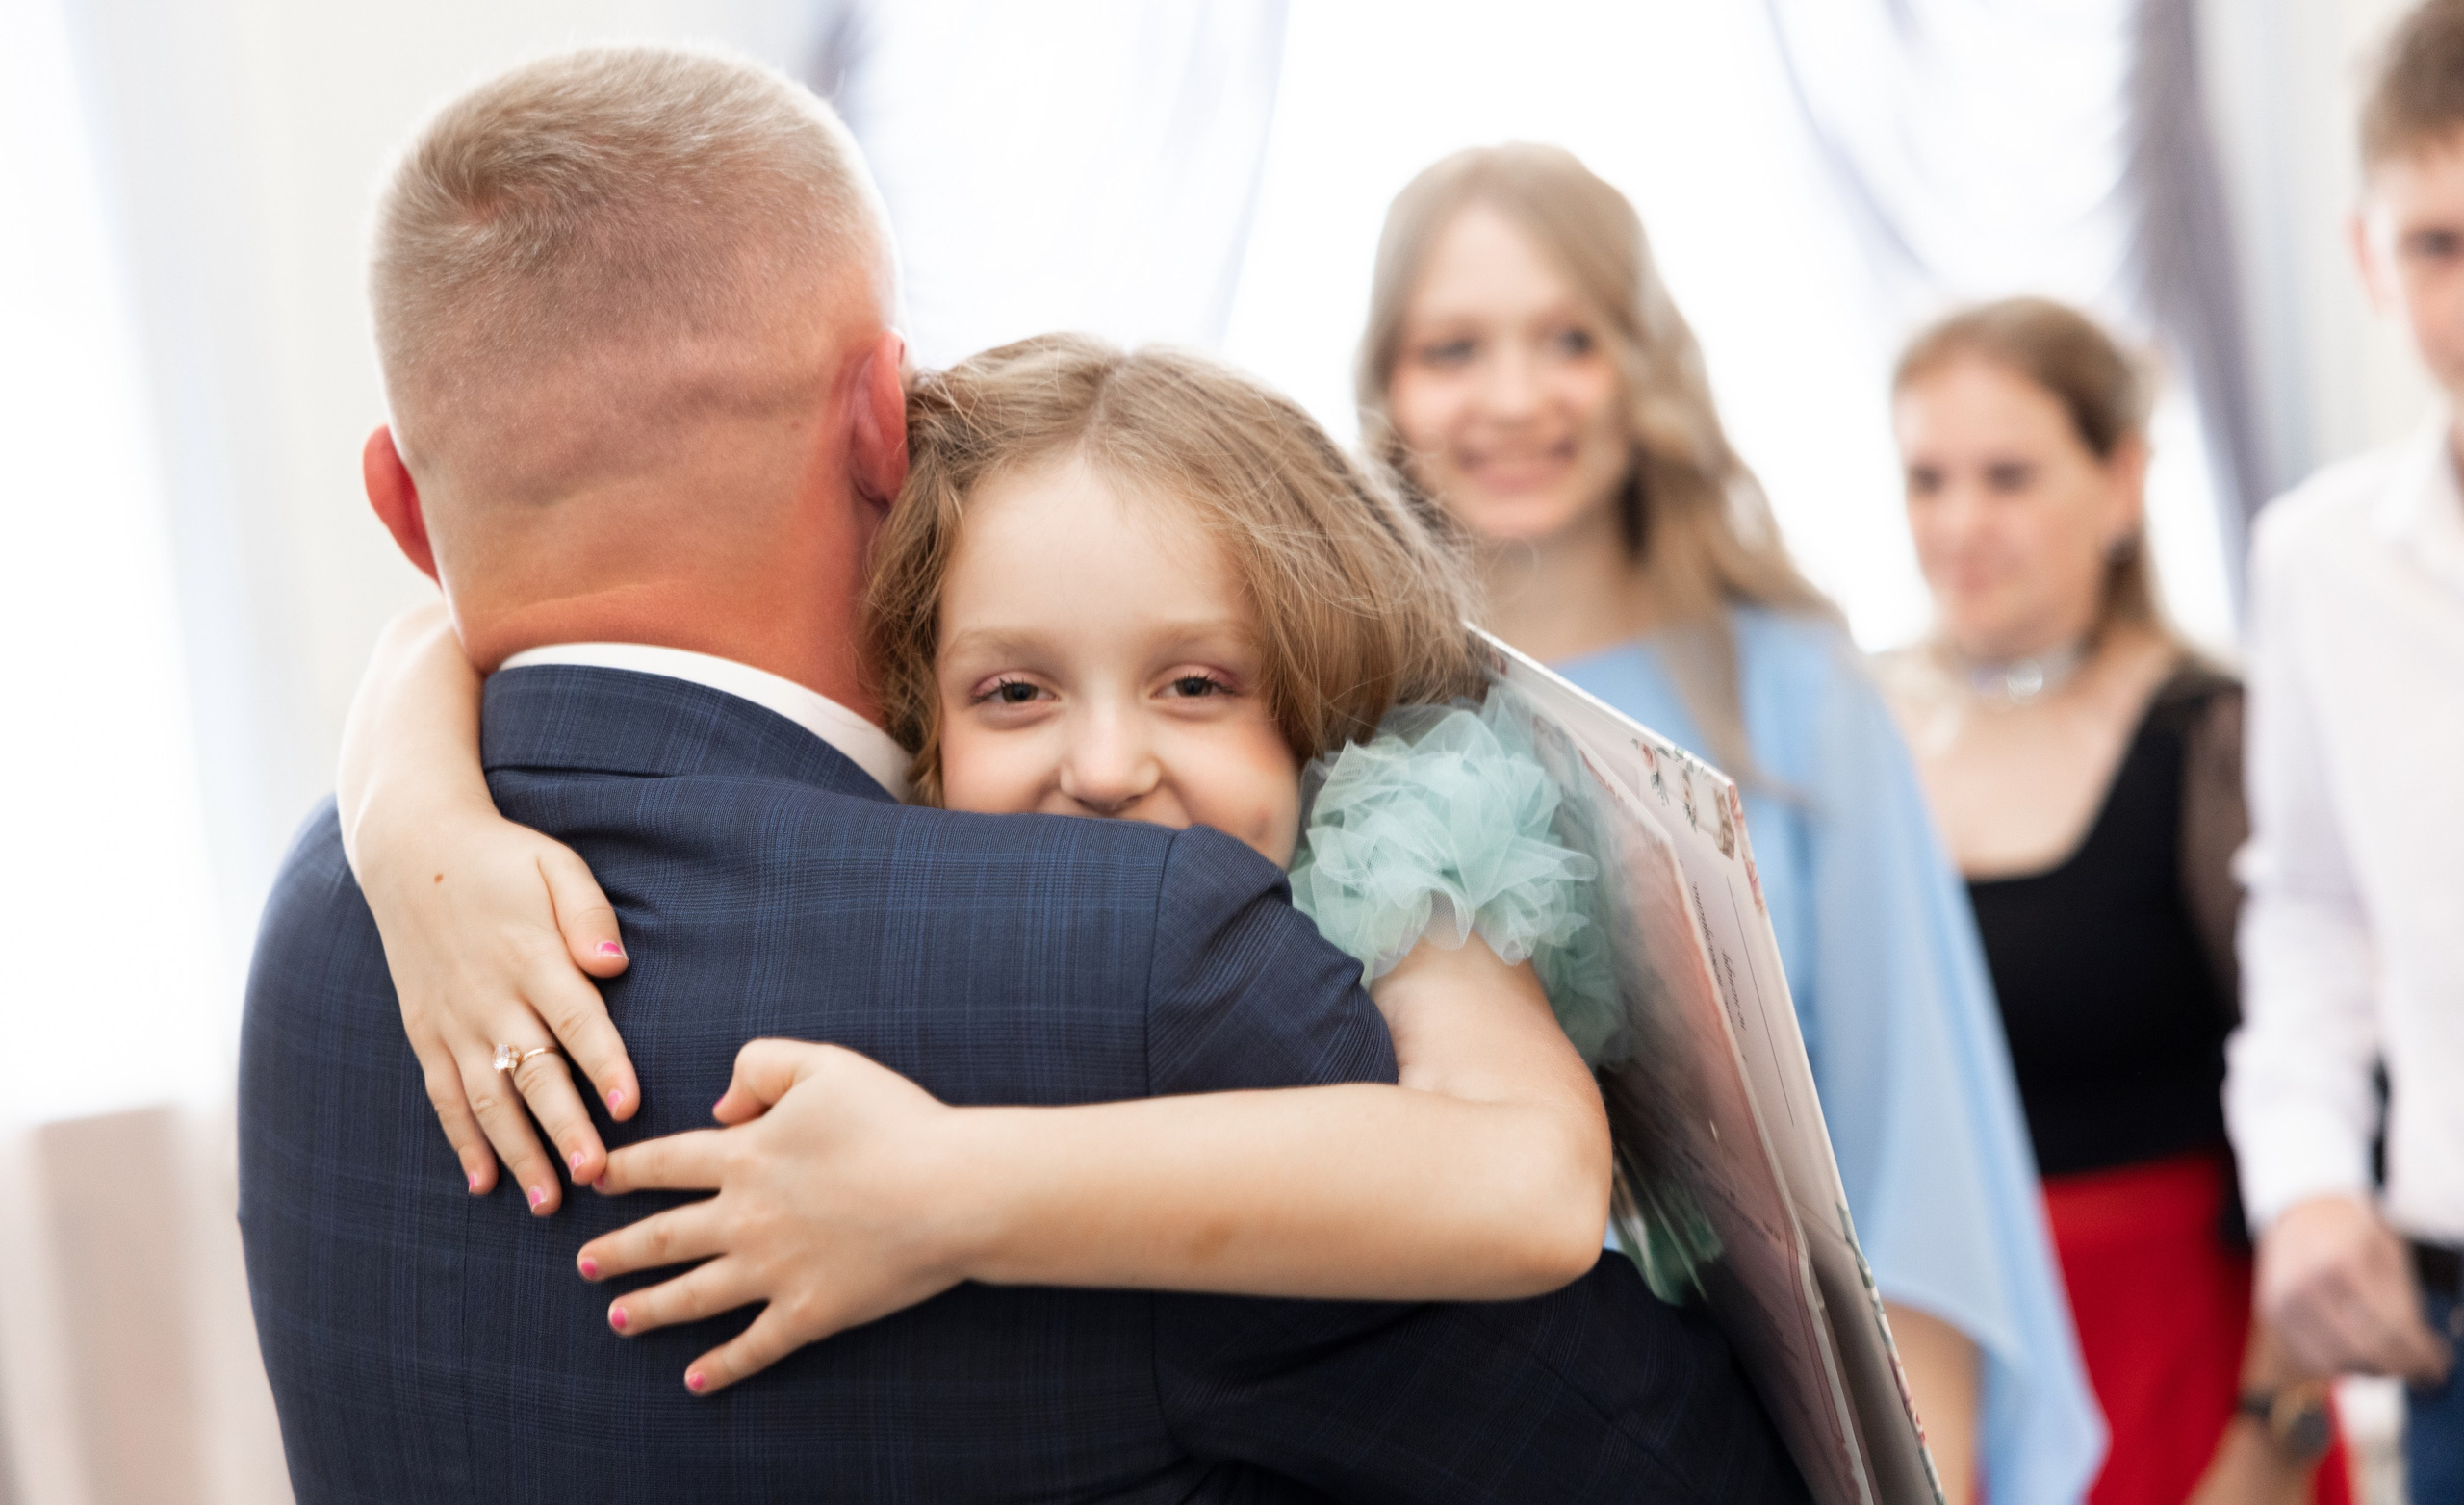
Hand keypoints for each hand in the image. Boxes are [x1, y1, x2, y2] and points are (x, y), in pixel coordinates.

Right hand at [361, 805, 639, 1210]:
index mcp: (531, 956)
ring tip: (548, 1200)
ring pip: (487, 1098)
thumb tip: (612, 965)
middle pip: (533, 1072)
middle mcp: (490, 997)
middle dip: (564, 1128)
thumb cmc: (501, 859)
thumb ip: (587, 912)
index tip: (628, 1109)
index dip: (604, 1066)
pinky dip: (462, 1140)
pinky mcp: (425, 1031)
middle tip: (594, 1175)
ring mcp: (453, 1020)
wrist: (411, 850)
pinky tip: (483, 1182)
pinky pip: (443, 1095)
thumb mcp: (553, 864)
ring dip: (518, 1152)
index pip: (576, 1021)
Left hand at [579, 1040, 982, 1394]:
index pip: (662, 1164)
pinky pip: (753, 1346)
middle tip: (585, 1264)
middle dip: (616, 1252)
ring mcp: (773, 1271)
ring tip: (617, 1319)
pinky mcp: (809, 1314)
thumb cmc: (895, 1119)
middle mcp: (744, 1218)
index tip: (593, 1181)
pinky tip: (695, 1380)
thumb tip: (719, 1105)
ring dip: (648, 1309)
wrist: (952, 1190)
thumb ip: (759, 1064)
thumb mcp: (823, 1062)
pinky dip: (721, 1367)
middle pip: (661, 1238)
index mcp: (744, 1154)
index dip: (621, 1171)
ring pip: (691, 1296)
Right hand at [2256, 1193, 2451, 1380]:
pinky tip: (2359, 1353)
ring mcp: (2284, 1302)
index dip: (2421, 1354)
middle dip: (2401, 1365)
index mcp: (2341, 1262)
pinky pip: (2312, 1360)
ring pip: (2338, 1363)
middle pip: (2365, 1350)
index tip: (2438, 1365)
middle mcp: (2305, 1285)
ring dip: (2373, 1368)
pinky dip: (2341, 1365)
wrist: (2302, 1212)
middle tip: (2421, 1368)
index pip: (2391, 1329)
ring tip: (2391, 1358)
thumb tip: (2426, 1353)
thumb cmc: (2351, 1232)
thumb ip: (2404, 1301)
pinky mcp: (2272, 1315)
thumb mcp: (2387, 1252)